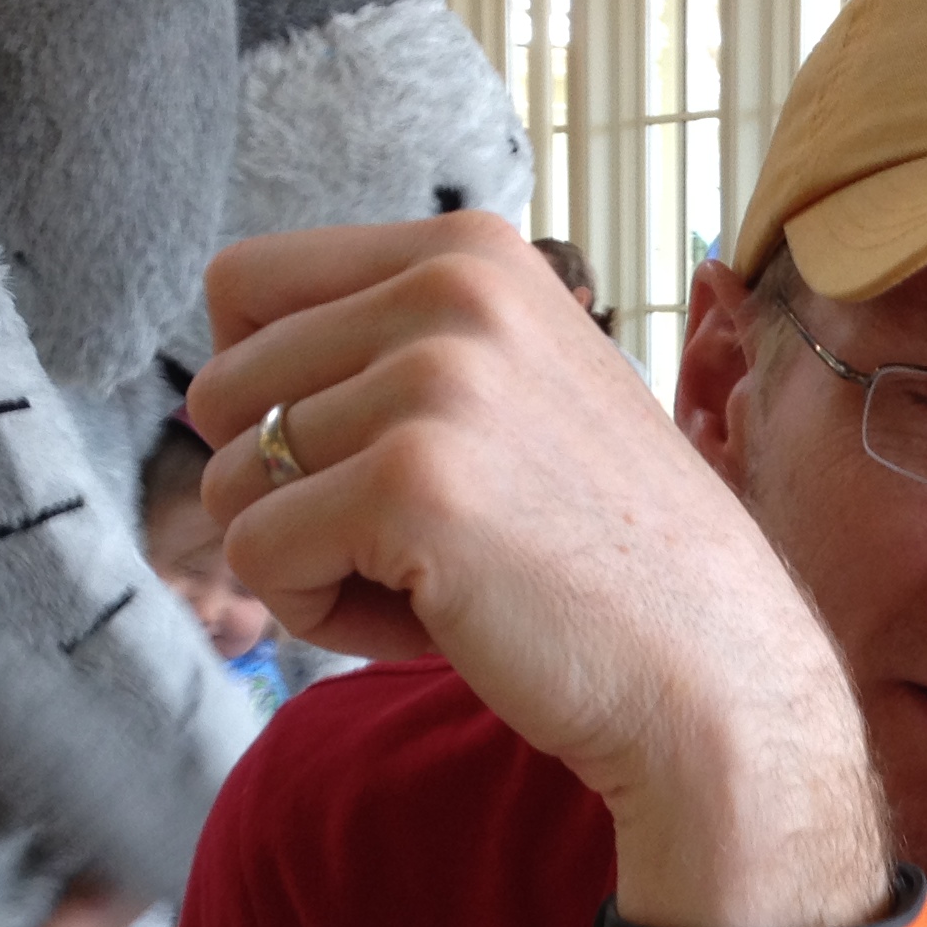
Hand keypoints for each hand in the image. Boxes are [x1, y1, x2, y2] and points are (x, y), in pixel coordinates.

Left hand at [185, 218, 880, 926]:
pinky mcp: (407, 485)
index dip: (271, 399)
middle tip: (419, 544)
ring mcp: (431, 381)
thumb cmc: (602, 559)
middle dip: (293, 493)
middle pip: (223, 392)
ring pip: (233, 482)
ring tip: (438, 582)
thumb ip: (391, 350)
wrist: (715, 676)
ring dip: (312, 561)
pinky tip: (437, 623)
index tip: (377, 464)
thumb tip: (212, 379)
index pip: (241, 287)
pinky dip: (323, 618)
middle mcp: (450, 288)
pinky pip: (256, 558)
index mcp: (471, 250)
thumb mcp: (513, 393)